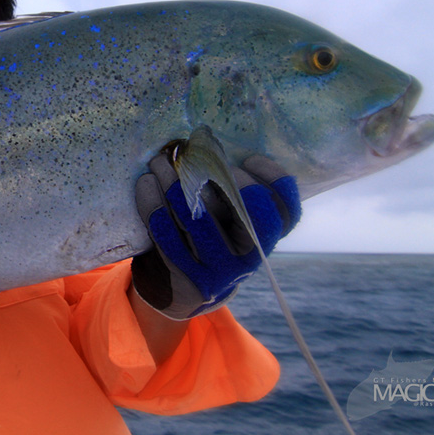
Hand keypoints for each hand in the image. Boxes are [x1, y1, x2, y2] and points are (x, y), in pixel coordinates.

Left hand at [131, 151, 299, 319]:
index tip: (247, 157)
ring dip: (173, 181)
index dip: (271, 176)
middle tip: (188, 152)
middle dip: (216, 173)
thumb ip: (232, 189)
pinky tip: (146, 183)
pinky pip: (166, 233)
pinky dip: (153, 202)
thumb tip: (208, 143)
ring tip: (159, 161)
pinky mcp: (188, 279)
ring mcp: (221, 272)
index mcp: (267, 237)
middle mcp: (251, 258)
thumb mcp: (228, 220)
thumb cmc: (206, 238)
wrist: (180, 292)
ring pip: (198, 218)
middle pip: (246, 209)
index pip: (286, 207)